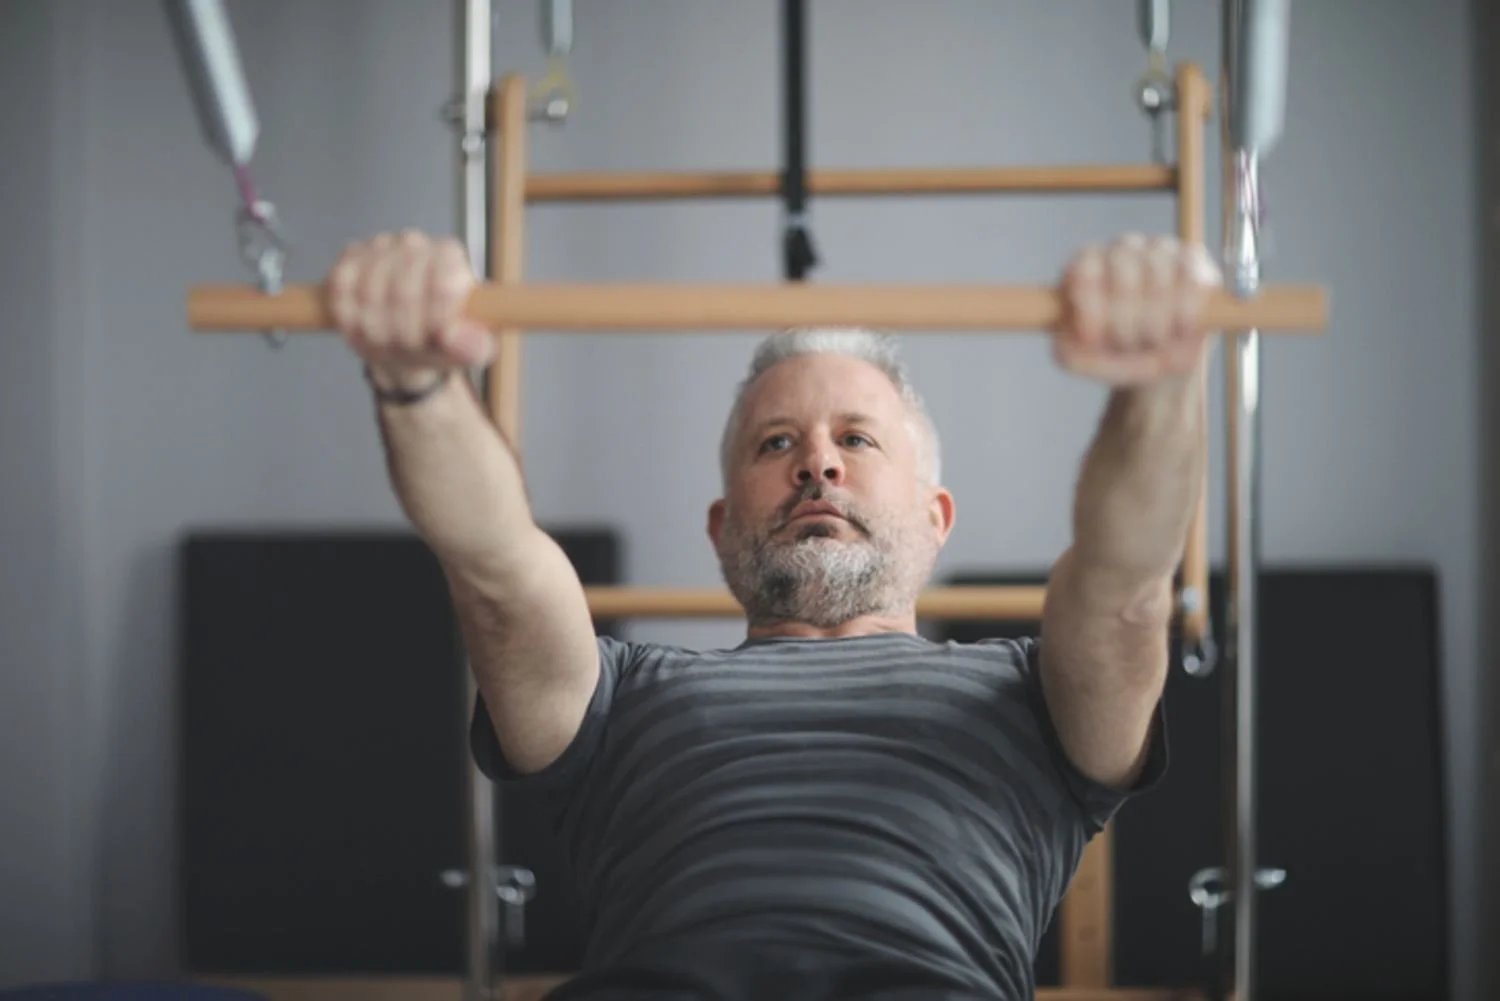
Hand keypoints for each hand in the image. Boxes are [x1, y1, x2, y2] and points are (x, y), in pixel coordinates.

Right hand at [326, 230, 493, 390]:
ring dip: (376, 330)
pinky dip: (348, 316)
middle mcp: (414, 243)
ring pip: (369, 293)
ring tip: (388, 343)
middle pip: (403, 293)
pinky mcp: (349, 258)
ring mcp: (378, 247)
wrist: (410, 335)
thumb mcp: (471, 348)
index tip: (433, 340)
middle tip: (408, 348)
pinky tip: (361, 328)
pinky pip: (341, 286)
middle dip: (403, 334)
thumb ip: (473, 346)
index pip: (442, 287)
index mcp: (450, 256)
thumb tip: (457, 338)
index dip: (434, 322)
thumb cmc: (442, 337)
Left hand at [1055, 233, 1221, 385]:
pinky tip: (1180, 329)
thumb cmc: (1116, 354)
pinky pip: (1190, 279)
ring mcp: (1159, 250)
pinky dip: (1184, 311)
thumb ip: (1071, 353)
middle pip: (1122, 267)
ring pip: (1158, 274)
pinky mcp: (1193, 260)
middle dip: (1124, 318)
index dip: (1090, 303)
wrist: (1161, 359)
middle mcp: (1121, 249)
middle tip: (1126, 344)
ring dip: (1155, 320)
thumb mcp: (1086, 361)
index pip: (1085, 267)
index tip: (1094, 338)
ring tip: (1152, 340)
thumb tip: (1071, 340)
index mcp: (1086, 265)